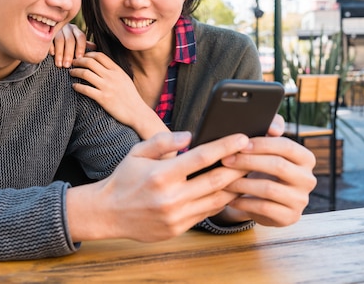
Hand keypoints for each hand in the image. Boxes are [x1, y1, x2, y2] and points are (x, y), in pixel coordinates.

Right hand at [49, 23, 94, 67]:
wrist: (51, 30)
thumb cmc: (67, 40)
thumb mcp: (76, 40)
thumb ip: (84, 44)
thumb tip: (95, 47)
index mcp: (75, 30)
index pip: (81, 37)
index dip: (80, 47)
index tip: (79, 58)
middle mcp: (67, 28)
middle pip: (70, 40)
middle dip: (69, 54)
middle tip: (67, 65)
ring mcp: (56, 29)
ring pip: (59, 40)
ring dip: (60, 53)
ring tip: (60, 65)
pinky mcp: (46, 31)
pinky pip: (49, 38)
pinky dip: (50, 46)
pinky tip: (52, 54)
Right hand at [66, 132, 250, 242]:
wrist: (108, 213)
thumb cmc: (124, 178)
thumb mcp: (138, 152)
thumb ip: (164, 141)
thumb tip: (190, 135)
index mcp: (162, 175)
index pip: (202, 157)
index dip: (225, 146)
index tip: (243, 137)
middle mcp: (171, 197)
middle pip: (216, 180)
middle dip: (239, 166)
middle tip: (254, 155)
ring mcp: (176, 216)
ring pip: (216, 200)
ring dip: (235, 186)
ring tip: (248, 173)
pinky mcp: (178, 229)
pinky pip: (206, 213)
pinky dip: (220, 201)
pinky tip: (229, 191)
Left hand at [69, 52, 167, 138]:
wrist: (137, 113)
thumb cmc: (131, 97)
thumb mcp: (125, 79)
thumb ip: (114, 71)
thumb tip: (103, 65)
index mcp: (117, 70)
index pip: (99, 55)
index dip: (88, 54)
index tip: (82, 57)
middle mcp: (111, 76)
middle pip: (90, 62)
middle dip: (78, 61)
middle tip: (72, 63)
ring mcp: (107, 87)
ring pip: (85, 73)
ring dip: (75, 72)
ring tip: (71, 73)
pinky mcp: (103, 98)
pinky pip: (85, 89)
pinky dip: (77, 86)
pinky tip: (74, 86)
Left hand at [218, 134, 316, 226]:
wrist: (266, 201)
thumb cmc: (264, 167)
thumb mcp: (268, 150)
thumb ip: (270, 131)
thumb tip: (274, 127)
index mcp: (306, 158)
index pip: (286, 146)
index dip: (262, 144)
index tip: (239, 143)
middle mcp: (308, 179)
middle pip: (278, 166)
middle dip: (248, 161)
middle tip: (225, 160)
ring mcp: (301, 200)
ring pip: (269, 188)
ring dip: (242, 183)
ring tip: (223, 180)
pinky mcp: (290, 217)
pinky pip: (264, 208)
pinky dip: (244, 202)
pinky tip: (230, 198)